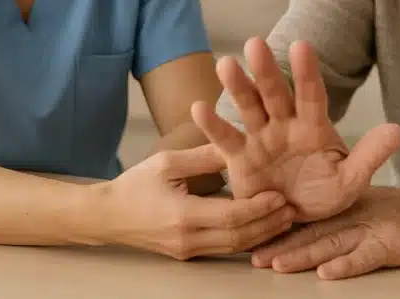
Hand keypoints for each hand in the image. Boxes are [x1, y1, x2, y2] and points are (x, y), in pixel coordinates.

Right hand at [92, 143, 295, 259]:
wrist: (107, 216)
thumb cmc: (135, 185)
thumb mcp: (168, 162)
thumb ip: (204, 156)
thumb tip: (237, 144)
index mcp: (182, 215)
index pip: (230, 217)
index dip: (258, 208)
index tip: (279, 195)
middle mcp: (187, 238)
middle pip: (238, 238)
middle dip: (268, 225)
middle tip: (292, 209)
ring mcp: (187, 251)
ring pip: (233, 248)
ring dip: (261, 235)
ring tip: (284, 219)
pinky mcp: (187, 254)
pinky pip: (223, 249)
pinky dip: (245, 239)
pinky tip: (261, 227)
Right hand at [190, 37, 399, 221]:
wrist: (295, 221)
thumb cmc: (324, 195)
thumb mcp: (350, 181)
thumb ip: (370, 156)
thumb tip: (398, 130)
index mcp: (312, 126)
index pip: (311, 94)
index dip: (307, 71)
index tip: (302, 45)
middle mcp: (284, 125)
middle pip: (274, 93)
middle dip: (265, 70)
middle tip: (255, 44)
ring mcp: (260, 138)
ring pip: (247, 107)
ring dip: (237, 87)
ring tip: (225, 64)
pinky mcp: (239, 158)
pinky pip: (225, 140)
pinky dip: (213, 125)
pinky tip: (198, 107)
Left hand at [251, 185, 399, 279]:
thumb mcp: (374, 207)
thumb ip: (345, 215)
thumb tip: (313, 229)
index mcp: (350, 204)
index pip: (311, 218)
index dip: (282, 229)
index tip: (255, 238)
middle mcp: (358, 213)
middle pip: (314, 230)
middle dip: (282, 244)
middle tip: (254, 257)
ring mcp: (376, 227)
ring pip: (332, 243)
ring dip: (303, 255)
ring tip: (277, 265)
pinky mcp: (395, 242)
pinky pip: (367, 256)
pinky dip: (347, 265)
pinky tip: (327, 273)